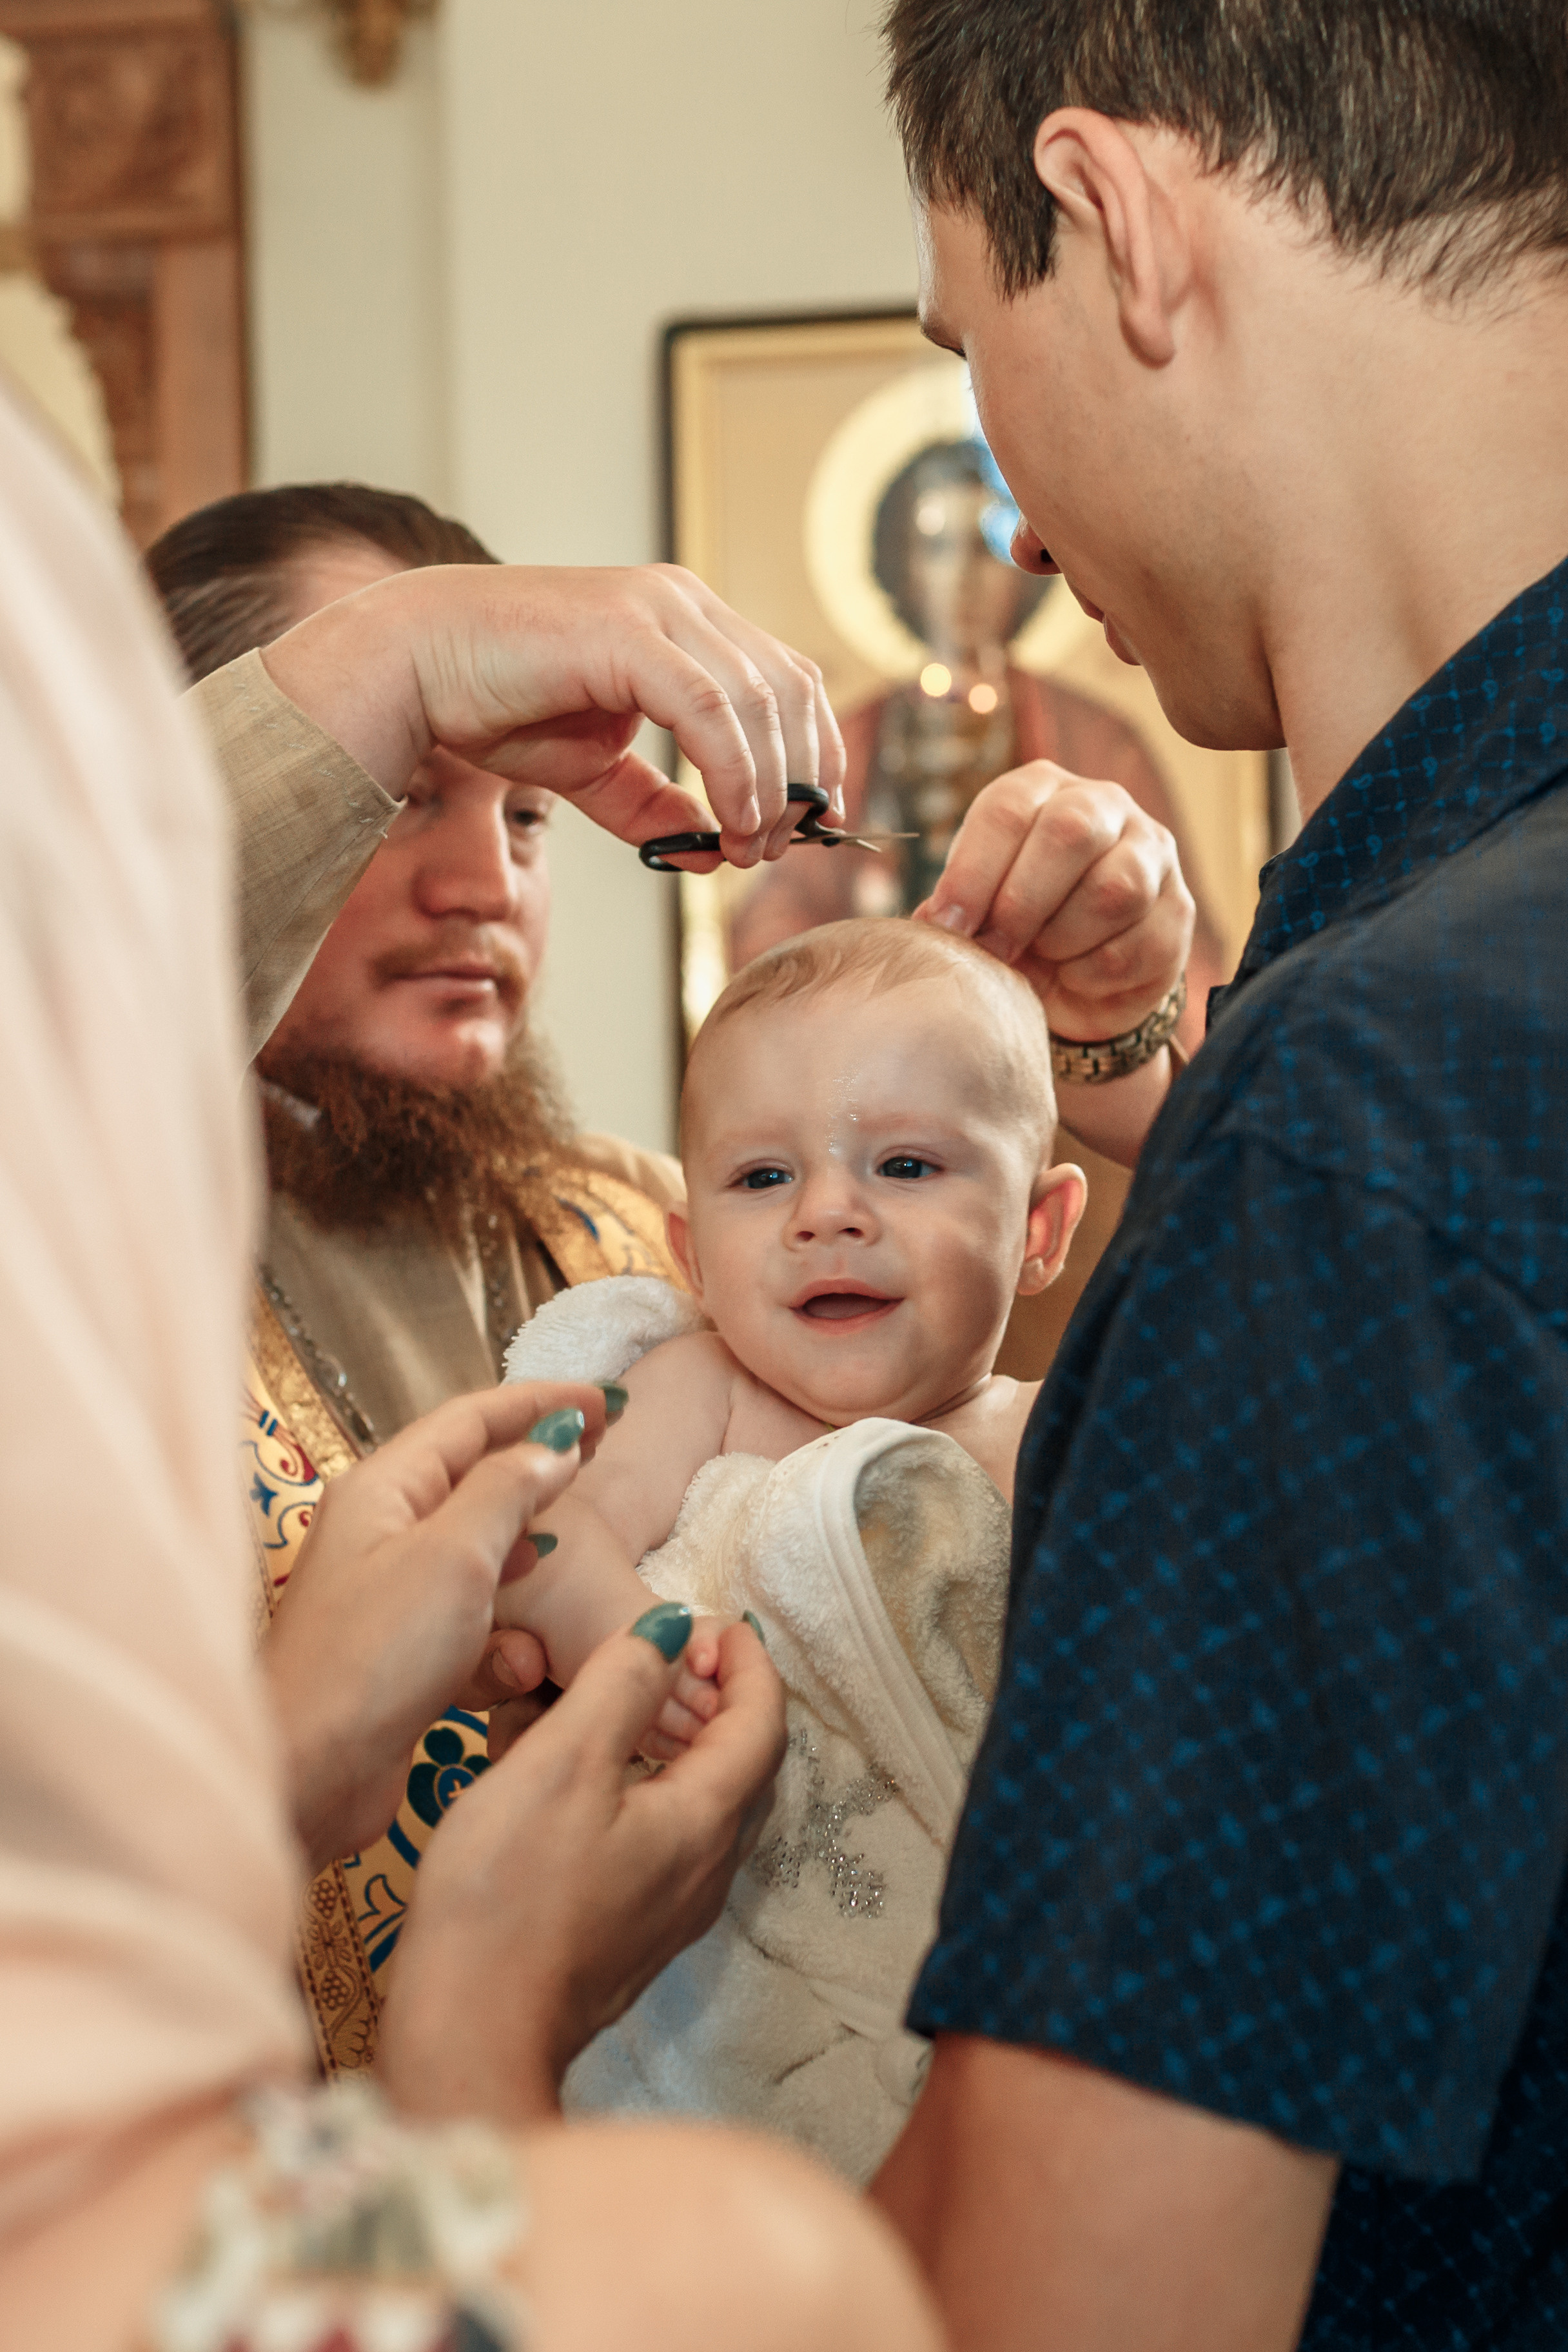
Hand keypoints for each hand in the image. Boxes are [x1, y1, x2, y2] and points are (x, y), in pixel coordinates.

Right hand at [261, 563, 844, 869]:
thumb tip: (714, 852)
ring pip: (760, 703)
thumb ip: (654, 806)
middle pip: (791, 690)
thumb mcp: (594, 771)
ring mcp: (658, 609)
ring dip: (769, 789)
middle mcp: (683, 602)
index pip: (789, 681)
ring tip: (750, 848)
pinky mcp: (628, 632)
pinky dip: (733, 776)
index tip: (810, 824)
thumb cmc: (494, 705)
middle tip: (777, 849)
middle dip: (800, 780)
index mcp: (686, 621)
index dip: (814, 754)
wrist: (412, 664)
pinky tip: (728, 826)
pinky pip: (710, 712)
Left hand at [263, 1381, 604, 1872]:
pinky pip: (473, 1626)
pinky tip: (517, 1664)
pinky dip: (502, 1641)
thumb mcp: (454, 1556)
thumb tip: (555, 1445)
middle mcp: (382, 1533)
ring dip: (524, 1564)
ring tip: (560, 1560)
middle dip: (538, 1472)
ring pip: (481, 1557)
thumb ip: (509, 1490)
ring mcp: (392, 1597)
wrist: (308, 1773)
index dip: (542, 1403)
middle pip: (475, 1479)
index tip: (608, 1402)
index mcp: (383, 1490)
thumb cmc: (370, 1658)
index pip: (471, 1419)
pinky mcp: (405, 1657)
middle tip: (602, 1454)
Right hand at [379, 1615, 785, 2121]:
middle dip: (719, 1698)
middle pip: (743, 1763)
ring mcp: (671, 1910)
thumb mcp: (561, 1763)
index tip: (718, 1623)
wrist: (469, 2037)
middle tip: (675, 1656)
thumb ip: (620, 1684)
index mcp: (704, 1823)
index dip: (748, 1662)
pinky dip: (646, 1787)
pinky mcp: (631, 1932)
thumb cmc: (507, 1898)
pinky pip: (665, 1839)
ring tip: (626, 1705)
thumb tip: (670, 1629)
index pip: (762, 1722)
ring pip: (702, 1802)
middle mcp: (706, 1870)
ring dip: (679, 1743)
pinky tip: (587, 1778)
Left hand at [916, 759, 1193, 1044]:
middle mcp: (1104, 805)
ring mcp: (1151, 853)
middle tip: (996, 949)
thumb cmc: (1015, 927)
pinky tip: (1074, 976)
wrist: (1077, 979)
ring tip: (1041, 957)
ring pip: (1114, 890)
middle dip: (1022, 903)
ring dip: (1063, 939)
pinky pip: (1136, 945)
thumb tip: (931, 925)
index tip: (947, 926)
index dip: (973, 872)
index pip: (1008, 810)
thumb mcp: (975, 909)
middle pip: (1070, 832)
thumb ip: (953, 909)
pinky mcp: (1177, 909)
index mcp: (1042, 789)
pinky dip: (1092, 974)